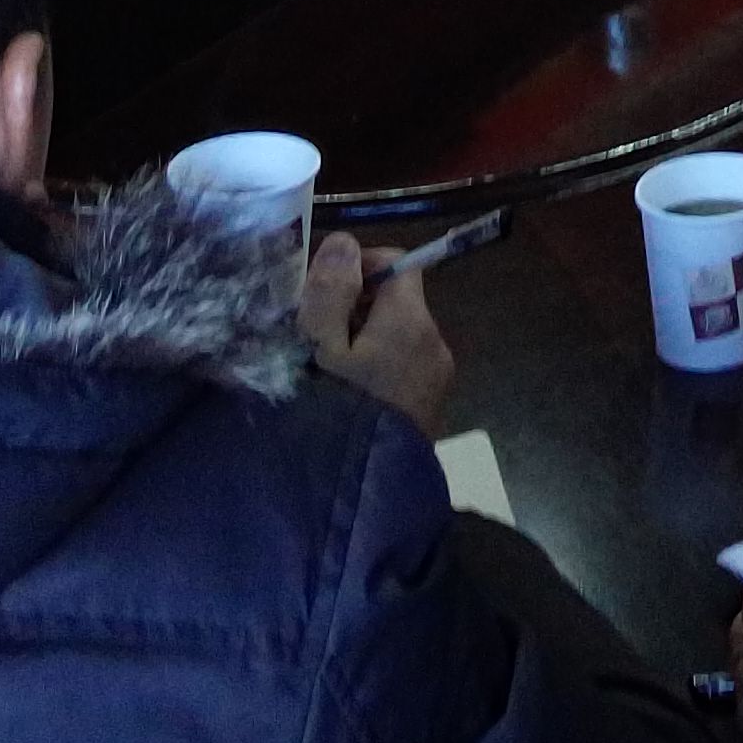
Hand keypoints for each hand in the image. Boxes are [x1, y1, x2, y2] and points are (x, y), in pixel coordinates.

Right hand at [302, 234, 456, 438]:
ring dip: (358, 342)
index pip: (398, 263)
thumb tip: (346, 242)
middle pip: (395, 302)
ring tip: (319, 370)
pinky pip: (398, 369)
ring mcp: (433, 380)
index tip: (318, 294)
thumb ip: (330, 293)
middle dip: (351, 309)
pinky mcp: (424, 409)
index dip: (356, 268)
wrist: (361, 500)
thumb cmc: (333, 413)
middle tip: (308, 337)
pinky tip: (339, 396)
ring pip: (394, 337)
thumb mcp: (318, 348)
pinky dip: (370, 370)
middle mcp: (434, 344)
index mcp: (412, 321)